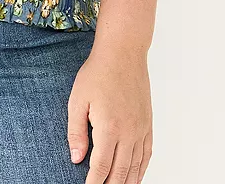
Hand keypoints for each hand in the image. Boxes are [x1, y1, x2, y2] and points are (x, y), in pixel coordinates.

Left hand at [66, 39, 152, 182]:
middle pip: (120, 172)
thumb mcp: (77, 100)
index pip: (102, 167)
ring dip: (127, 182)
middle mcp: (129, 132)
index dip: (94, 183)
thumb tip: (76, 158)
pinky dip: (141, 169)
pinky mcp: (148, 123)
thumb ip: (76, 132)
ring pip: (136, 167)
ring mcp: (141, 129)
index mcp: (109, 128)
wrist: (123, 53)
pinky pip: (147, 154)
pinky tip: (135, 176)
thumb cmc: (98, 73)